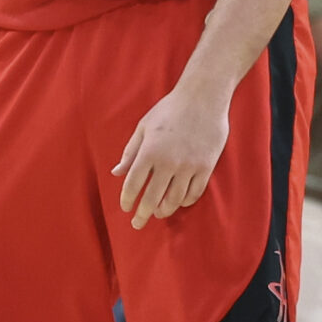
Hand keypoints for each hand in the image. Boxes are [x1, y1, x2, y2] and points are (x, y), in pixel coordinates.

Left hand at [113, 80, 230, 228]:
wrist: (203, 97)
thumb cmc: (170, 109)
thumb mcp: (144, 126)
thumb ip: (130, 152)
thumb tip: (116, 173)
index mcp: (149, 151)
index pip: (133, 185)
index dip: (127, 200)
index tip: (125, 208)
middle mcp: (168, 162)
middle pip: (151, 199)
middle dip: (142, 215)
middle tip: (137, 224)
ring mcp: (188, 166)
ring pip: (174, 200)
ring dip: (164, 210)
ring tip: (158, 213)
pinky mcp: (205, 167)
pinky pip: (194, 193)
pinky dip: (184, 201)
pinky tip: (178, 202)